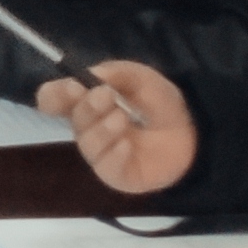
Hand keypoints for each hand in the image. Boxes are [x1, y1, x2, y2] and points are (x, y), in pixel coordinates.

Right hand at [41, 59, 194, 190]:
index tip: (73, 88)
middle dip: (87, 106)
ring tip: (123, 119)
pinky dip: (114, 154)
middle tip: (108, 96)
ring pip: (87, 144)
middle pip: (73, 120)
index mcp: (87, 103)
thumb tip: (92, 75)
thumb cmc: (161, 104)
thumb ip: (117, 73)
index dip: (55, 94)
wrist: (194, 134)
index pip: (53, 100)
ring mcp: (101, 154)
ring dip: (102, 129)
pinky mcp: (117, 175)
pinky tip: (128, 145)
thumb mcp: (142, 78)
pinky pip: (105, 167)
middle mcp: (89, 129)